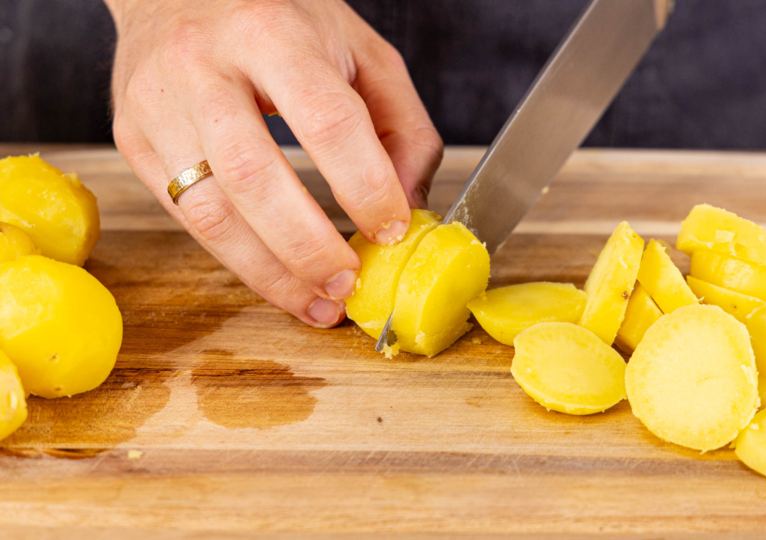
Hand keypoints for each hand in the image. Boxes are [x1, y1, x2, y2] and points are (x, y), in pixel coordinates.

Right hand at [105, 0, 442, 326]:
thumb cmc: (277, 19)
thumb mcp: (359, 51)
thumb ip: (401, 126)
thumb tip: (408, 206)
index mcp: (272, 32)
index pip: (326, 120)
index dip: (364, 185)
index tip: (392, 229)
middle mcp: (203, 66)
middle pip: (253, 177)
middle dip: (308, 248)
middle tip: (348, 284)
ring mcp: (158, 106)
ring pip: (210, 212)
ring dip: (270, 273)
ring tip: (317, 302)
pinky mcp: (135, 141)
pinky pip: (186, 218)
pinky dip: (238, 260)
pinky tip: (277, 278)